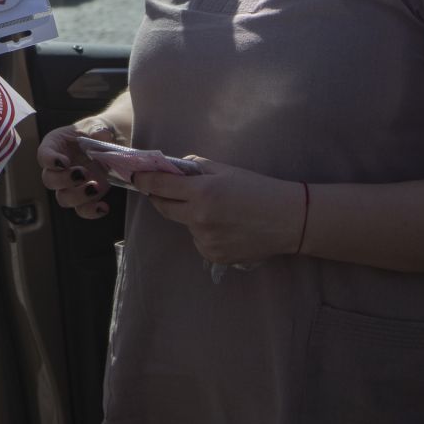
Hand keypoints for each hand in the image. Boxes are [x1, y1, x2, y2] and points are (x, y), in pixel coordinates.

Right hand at [38, 118, 119, 220]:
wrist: (109, 143)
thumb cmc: (94, 132)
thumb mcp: (96, 125)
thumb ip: (97, 129)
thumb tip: (101, 135)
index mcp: (55, 147)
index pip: (44, 155)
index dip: (50, 161)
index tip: (63, 162)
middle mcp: (58, 168)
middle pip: (50, 181)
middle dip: (64, 180)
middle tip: (83, 173)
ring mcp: (70, 185)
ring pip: (63, 198)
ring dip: (78, 196)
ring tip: (95, 187)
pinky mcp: (84, 196)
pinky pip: (82, 210)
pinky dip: (92, 211)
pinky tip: (103, 206)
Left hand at [137, 158, 302, 265]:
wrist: (288, 220)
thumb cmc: (258, 189)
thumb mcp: (226, 170)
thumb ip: (195, 168)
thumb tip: (173, 169)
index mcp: (202, 193)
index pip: (159, 186)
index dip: (144, 180)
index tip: (136, 176)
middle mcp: (199, 219)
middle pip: (163, 208)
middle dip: (162, 197)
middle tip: (169, 190)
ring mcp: (205, 240)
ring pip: (184, 224)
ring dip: (189, 216)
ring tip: (218, 210)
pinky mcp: (213, 256)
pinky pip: (198, 240)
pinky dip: (204, 232)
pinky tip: (226, 227)